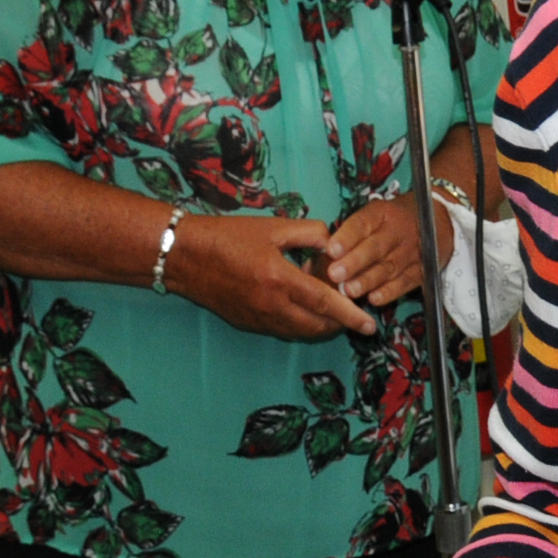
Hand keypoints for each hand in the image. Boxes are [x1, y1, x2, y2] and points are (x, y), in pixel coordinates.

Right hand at [164, 212, 375, 339]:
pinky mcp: (248, 324)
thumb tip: (334, 244)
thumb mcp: (272, 226)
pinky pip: (283, 329)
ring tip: (326, 304)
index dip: (351, 315)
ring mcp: (258, 318)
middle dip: (340, 323)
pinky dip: (298, 322)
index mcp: (279, 280)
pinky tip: (298, 303)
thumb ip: (309, 232)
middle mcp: (271, 306)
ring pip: (300, 331)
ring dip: (319, 324)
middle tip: (352, 309)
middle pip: (317, 326)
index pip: (325, 304)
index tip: (371, 324)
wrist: (185, 256)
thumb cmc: (228, 236)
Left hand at [323, 195, 450, 309]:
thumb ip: (353, 231)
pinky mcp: (422, 270)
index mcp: (382, 213)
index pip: (363, 223)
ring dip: (368, 280)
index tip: (331, 250)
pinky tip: (374, 298)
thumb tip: (323, 253)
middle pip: (376, 247)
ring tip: (349, 290)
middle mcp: (398, 231)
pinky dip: (390, 291)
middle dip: (354, 262)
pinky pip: (406, 282)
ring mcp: (412, 251)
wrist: (437, 221)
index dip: (347, 237)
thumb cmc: (393, 220)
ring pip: (388, 267)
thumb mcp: (376, 214)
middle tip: (335, 274)